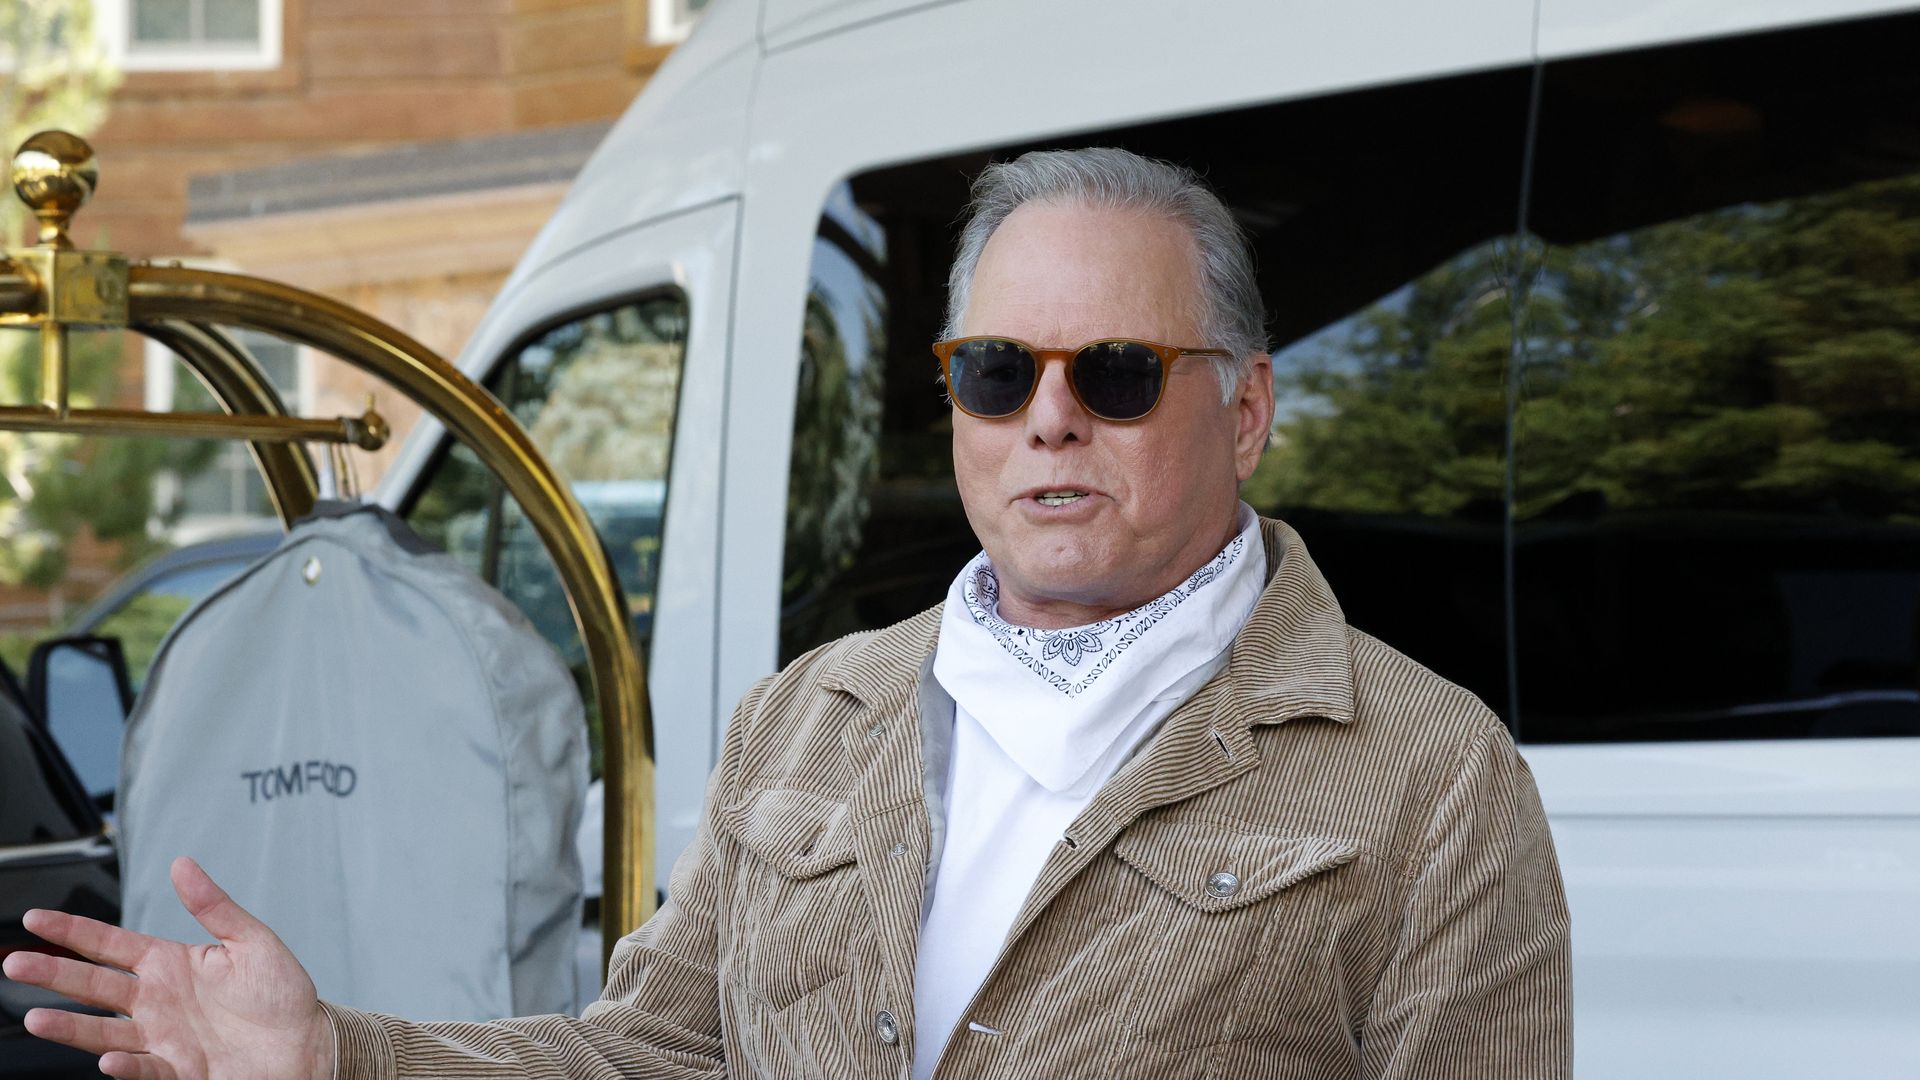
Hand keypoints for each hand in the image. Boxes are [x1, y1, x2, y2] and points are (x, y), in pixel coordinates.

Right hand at [2, 856, 331, 1079]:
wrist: (307, 1044)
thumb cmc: (283, 994)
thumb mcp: (252, 941)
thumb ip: (214, 906)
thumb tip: (182, 863)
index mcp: (171, 964)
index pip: (110, 944)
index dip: (73, 931)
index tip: (35, 919)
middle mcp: (157, 1001)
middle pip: (92, 985)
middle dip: (51, 974)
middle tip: (13, 963)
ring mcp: (162, 1038)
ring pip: (102, 1030)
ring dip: (69, 1026)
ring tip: (35, 1017)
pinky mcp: (177, 1071)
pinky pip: (142, 1068)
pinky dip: (123, 1065)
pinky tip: (108, 1057)